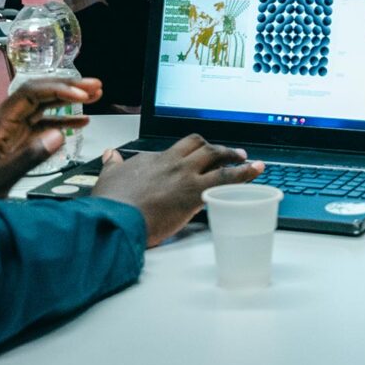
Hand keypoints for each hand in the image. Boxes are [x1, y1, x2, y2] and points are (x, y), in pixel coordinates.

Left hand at [0, 77, 100, 196]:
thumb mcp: (0, 177)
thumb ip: (29, 157)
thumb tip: (58, 136)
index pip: (30, 94)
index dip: (57, 90)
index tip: (80, 95)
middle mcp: (4, 122)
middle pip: (39, 95)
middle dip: (68, 88)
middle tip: (95, 86)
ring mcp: (10, 131)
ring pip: (43, 108)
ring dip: (68, 101)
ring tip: (95, 96)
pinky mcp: (15, 142)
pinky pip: (41, 125)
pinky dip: (62, 121)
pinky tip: (80, 122)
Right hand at [94, 135, 263, 245]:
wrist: (117, 218)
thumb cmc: (112, 203)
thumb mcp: (109, 178)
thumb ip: (112, 165)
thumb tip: (110, 155)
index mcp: (153, 159)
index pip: (177, 149)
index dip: (188, 152)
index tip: (193, 158)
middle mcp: (172, 162)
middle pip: (200, 145)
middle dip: (215, 148)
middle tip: (229, 153)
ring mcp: (186, 176)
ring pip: (217, 158)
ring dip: (235, 157)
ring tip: (248, 159)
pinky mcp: (196, 194)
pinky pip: (227, 180)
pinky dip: (244, 175)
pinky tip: (255, 174)